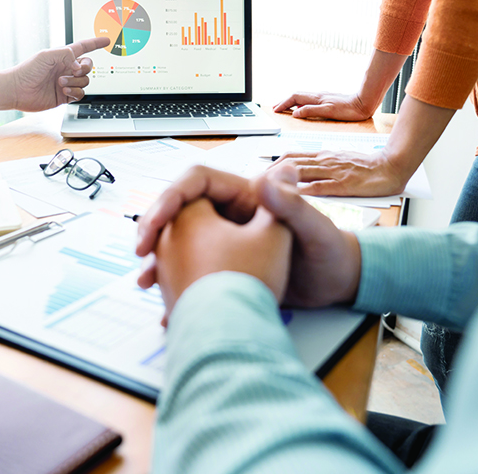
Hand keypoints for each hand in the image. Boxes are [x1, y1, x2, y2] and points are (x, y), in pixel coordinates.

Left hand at [8, 37, 110, 109]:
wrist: (17, 90)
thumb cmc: (28, 70)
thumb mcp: (47, 55)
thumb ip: (66, 54)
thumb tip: (79, 65)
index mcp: (63, 56)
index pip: (84, 47)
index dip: (96, 43)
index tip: (107, 40)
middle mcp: (66, 69)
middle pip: (88, 67)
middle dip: (84, 69)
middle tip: (73, 71)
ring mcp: (67, 83)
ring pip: (85, 82)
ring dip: (75, 82)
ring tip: (61, 83)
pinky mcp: (65, 96)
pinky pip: (80, 94)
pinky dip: (75, 92)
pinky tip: (64, 91)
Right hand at [136, 164, 361, 310]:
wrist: (337, 285)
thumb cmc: (330, 251)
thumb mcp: (314, 229)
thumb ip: (292, 205)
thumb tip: (270, 174)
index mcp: (247, 195)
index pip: (195, 183)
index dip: (169, 199)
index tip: (153, 223)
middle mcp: (232, 213)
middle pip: (180, 212)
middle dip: (155, 230)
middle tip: (140, 253)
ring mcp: (226, 239)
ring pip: (180, 242)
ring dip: (159, 259)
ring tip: (146, 281)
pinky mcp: (225, 265)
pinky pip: (190, 268)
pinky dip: (175, 282)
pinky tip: (166, 304)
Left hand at [268, 149, 408, 196]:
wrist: (392, 167)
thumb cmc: (366, 168)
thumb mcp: (338, 162)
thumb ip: (320, 167)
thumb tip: (298, 174)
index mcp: (323, 156)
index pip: (290, 157)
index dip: (271, 165)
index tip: (257, 176)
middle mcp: (325, 161)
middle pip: (290, 163)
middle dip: (269, 173)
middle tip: (252, 185)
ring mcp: (333, 172)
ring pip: (301, 172)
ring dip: (279, 181)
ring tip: (263, 191)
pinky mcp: (344, 184)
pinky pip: (320, 187)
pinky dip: (302, 192)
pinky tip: (289, 198)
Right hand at [273, 91, 373, 120]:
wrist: (363, 103)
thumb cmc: (348, 109)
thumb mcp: (328, 111)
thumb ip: (311, 111)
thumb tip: (295, 113)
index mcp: (316, 98)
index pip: (294, 98)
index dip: (283, 103)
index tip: (276, 109)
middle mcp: (318, 95)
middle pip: (296, 95)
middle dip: (284, 101)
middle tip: (275, 107)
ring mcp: (322, 97)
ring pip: (302, 97)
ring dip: (291, 101)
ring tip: (285, 107)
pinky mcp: (327, 99)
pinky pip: (308, 99)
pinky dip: (300, 103)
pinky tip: (301, 107)